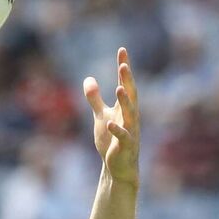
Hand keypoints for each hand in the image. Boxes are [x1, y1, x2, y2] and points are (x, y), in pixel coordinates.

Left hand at [84, 47, 139, 186]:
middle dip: (127, 81)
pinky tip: (109, 122)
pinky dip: (117, 129)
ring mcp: (130, 131)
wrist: (118, 168)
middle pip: (130, 95)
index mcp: (124, 108)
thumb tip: (88, 79)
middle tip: (123, 66)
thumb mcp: (101, 116)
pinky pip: (123, 136)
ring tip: (119, 88)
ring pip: (130, 114)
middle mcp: (130, 117)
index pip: (125, 84)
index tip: (122, 50)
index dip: (124, 68)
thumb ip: (95, 99)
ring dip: (126, 102)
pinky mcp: (126, 147)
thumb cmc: (112, 141)